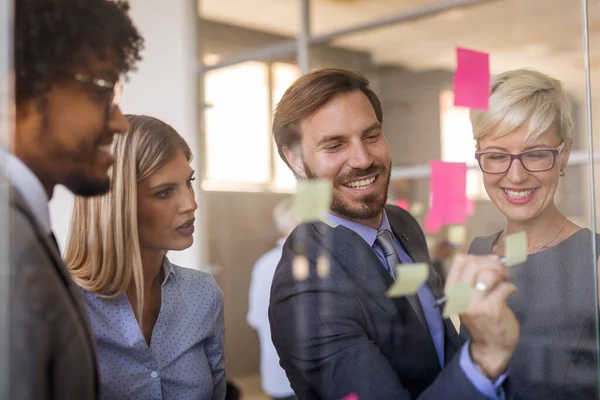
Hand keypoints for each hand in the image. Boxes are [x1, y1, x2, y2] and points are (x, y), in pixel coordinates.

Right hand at [444, 254, 518, 379]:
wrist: (490, 347)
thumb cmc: (481, 319)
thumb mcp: (469, 297)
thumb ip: (475, 277)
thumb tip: (493, 257)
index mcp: (451, 290)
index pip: (459, 261)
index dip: (477, 257)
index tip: (489, 263)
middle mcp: (458, 296)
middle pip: (473, 264)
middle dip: (492, 263)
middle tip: (502, 272)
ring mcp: (473, 303)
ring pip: (487, 274)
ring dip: (501, 274)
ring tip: (505, 281)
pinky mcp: (490, 309)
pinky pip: (502, 287)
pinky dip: (510, 287)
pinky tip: (510, 292)